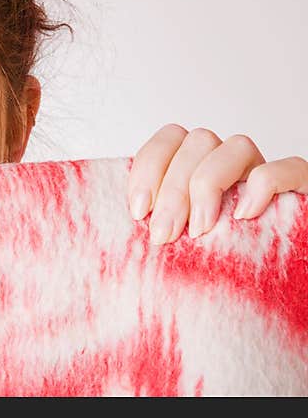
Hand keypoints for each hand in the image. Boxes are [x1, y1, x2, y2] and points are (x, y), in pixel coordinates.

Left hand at [127, 124, 307, 244]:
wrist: (281, 278)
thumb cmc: (220, 260)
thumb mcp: (178, 240)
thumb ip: (158, 223)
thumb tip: (126, 227)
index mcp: (195, 167)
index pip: (168, 140)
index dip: (147, 168)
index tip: (139, 211)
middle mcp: (228, 163)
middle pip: (196, 143)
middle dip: (173, 190)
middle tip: (164, 234)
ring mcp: (263, 171)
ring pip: (236, 145)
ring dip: (209, 184)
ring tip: (201, 230)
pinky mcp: (299, 186)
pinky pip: (287, 167)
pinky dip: (262, 185)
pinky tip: (244, 215)